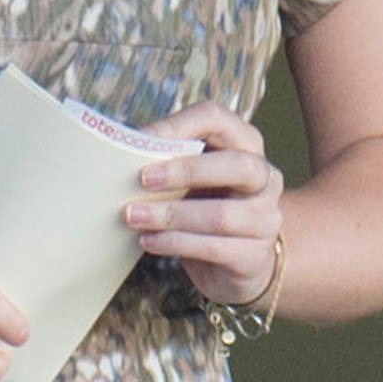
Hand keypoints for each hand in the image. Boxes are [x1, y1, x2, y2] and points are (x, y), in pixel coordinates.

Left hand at [127, 102, 282, 305]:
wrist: (238, 263)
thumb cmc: (204, 205)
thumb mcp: (190, 176)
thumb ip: (167, 159)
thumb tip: (117, 150)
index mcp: (245, 144)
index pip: (217, 118)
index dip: (178, 125)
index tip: (140, 139)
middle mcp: (264, 178)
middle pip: (237, 165)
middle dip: (186, 170)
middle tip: (142, 179)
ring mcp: (265, 218)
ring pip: (221, 215)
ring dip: (171, 215)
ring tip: (133, 216)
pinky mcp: (254, 255)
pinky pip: (214, 248)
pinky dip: (175, 243)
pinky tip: (148, 241)